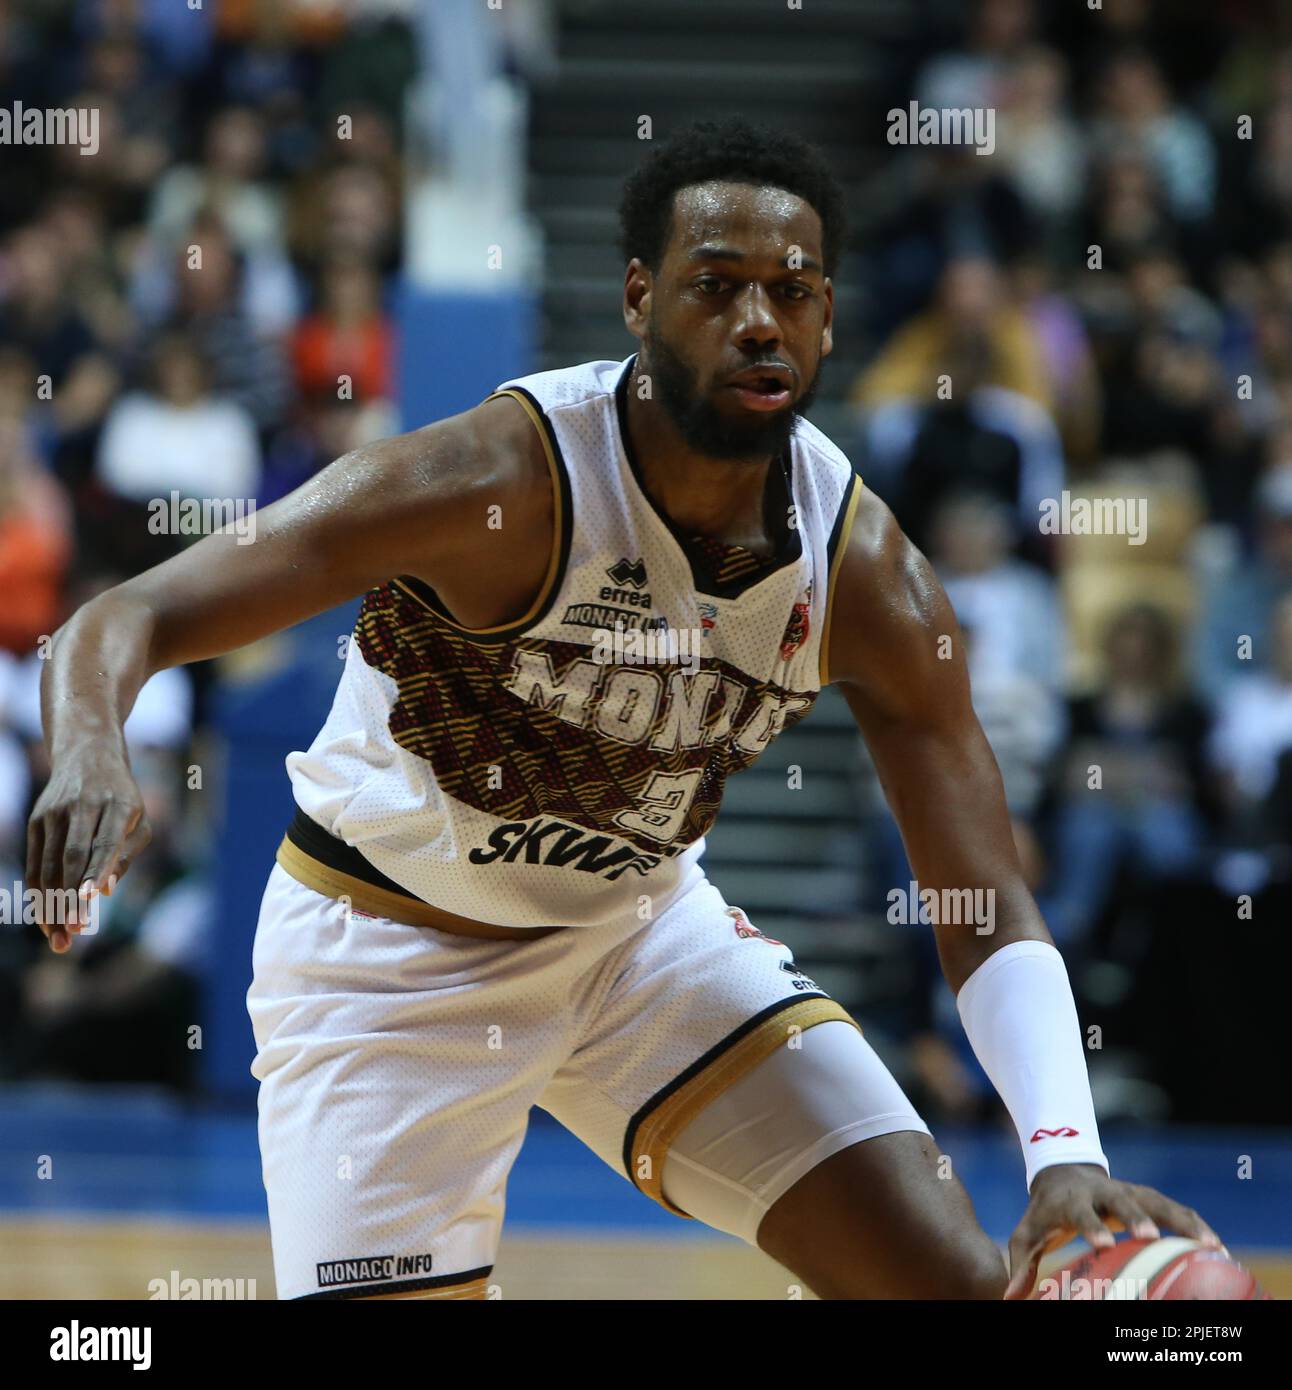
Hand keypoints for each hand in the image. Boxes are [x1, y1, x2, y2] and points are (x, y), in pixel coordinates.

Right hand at [25, 748, 150, 953]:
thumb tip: (105, 890)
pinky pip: (36, 862)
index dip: (97, 870)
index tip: (90, 898)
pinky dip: (40, 892)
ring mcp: (55, 812)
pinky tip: (46, 917)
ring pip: (49, 863)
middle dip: (71, 897)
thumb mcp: (139, 818)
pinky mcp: (37, 820)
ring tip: (60, 938)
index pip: (105, 841)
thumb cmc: (122, 796)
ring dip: (52, 903)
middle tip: (74, 932)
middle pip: (73, 856)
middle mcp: (83, 805)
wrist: (87, 753)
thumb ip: (127, 853)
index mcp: (118, 803)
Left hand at [1004, 1163, 1224, 1299]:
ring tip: (1210, 1245)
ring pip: (1158, 1201)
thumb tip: (1011, 1297)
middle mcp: (1103, 1192)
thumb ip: (1022, 1263)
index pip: (1081, 1211)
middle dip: (1136, 1216)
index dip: (1091, 1225)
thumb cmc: (1045, 1212)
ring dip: (1182, 1221)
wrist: (1064, 1172)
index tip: (1102, 1242)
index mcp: (1072, 1200)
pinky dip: (1195, 1224)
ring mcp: (1129, 1191)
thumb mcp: (1028, 1232)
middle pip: (1122, 1199)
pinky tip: (1217, 1248)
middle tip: (1149, 1236)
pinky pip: (1175, 1209)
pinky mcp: (1148, 1196)